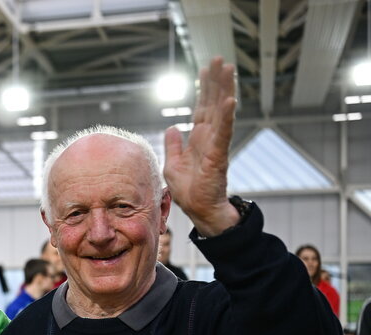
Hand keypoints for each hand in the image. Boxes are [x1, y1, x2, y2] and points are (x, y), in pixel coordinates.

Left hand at [163, 57, 239, 235]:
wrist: (199, 210)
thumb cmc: (189, 191)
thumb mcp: (173, 165)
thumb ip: (173, 145)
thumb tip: (172, 128)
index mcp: (199, 138)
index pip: (202, 108)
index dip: (204, 89)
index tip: (206, 69)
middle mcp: (210, 137)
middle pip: (213, 103)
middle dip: (216, 81)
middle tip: (220, 59)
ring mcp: (216, 144)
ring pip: (221, 111)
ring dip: (225, 90)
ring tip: (228, 69)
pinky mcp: (218, 155)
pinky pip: (223, 132)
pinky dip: (226, 116)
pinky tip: (229, 100)